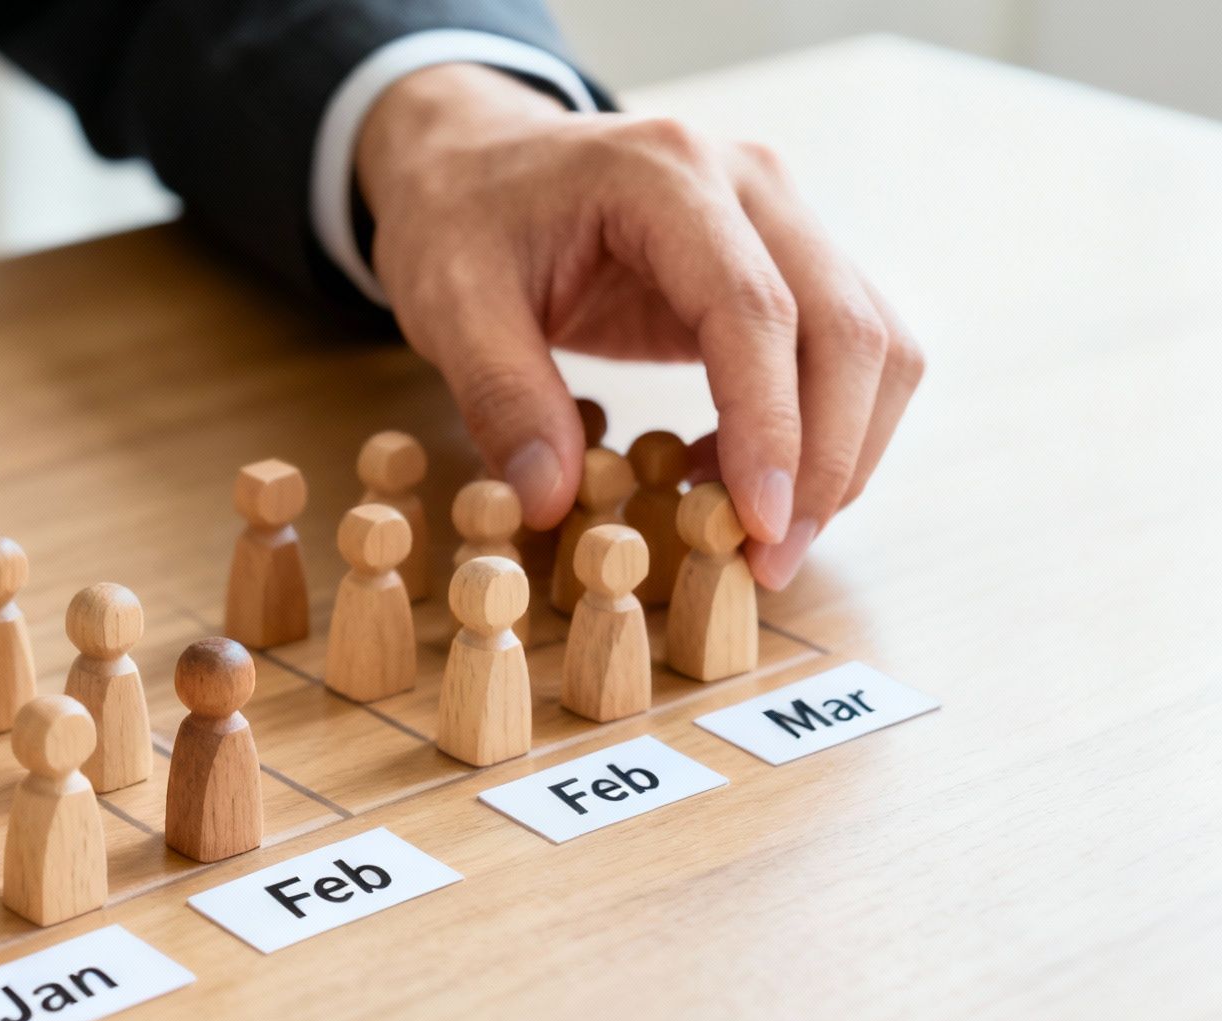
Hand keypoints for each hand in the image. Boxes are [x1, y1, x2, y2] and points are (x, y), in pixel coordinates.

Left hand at [356, 64, 922, 588]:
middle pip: (846, 326)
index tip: (760, 525)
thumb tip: (551, 502)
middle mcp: (748, 183)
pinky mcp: (783, 261)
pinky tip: (732, 478)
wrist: (476, 159)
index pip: (755, 308)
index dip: (772, 425)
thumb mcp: (447, 302)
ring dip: (840, 453)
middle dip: (827, 460)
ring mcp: (780, 217)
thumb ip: (500, 395)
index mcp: (664, 174)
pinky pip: (842, 352)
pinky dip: (817, 430)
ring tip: (756, 535)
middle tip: (772, 562)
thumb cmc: (460, 218)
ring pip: (872, 343)